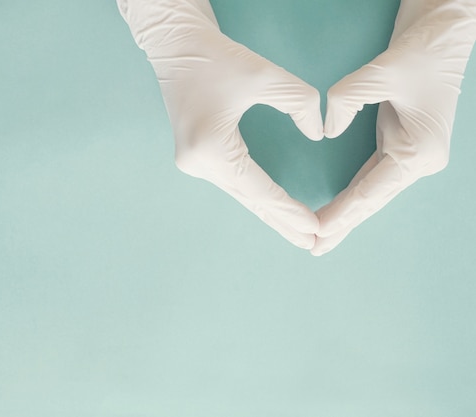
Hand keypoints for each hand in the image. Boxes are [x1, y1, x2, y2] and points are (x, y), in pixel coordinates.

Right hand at [118, 0, 323, 248]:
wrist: (177, 48)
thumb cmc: (217, 58)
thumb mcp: (265, 75)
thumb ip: (300, 104)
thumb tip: (317, 134)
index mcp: (211, 149)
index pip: (259, 189)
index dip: (288, 209)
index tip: (315, 227)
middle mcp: (198, 164)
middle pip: (249, 200)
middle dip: (281, 222)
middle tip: (311, 244)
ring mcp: (194, 164)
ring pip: (240, 195)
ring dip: (269, 213)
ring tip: (297, 233)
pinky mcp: (196, 157)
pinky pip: (232, 183)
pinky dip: (255, 197)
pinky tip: (272, 209)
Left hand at [313, 0, 475, 255]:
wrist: (444, 33)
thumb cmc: (423, 51)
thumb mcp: (383, 71)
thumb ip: (348, 99)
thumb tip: (327, 129)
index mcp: (419, 152)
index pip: (371, 191)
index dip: (342, 213)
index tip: (317, 232)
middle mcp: (417, 161)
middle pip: (371, 200)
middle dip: (341, 224)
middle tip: (312, 247)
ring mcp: (409, 155)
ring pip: (370, 193)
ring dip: (345, 215)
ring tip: (319, 237)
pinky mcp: (399, 145)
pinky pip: (370, 178)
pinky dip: (352, 195)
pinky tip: (337, 209)